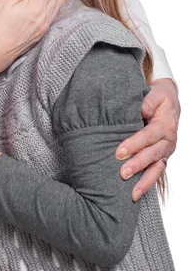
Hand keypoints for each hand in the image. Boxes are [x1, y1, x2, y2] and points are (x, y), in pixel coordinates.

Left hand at [116, 78, 179, 200]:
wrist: (168, 101)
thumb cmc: (158, 97)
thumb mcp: (155, 94)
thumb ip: (148, 102)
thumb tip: (142, 110)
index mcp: (165, 125)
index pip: (148, 136)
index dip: (134, 144)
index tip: (119, 152)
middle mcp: (168, 141)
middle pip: (152, 155)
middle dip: (137, 165)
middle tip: (122, 173)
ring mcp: (165, 152)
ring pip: (156, 169)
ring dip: (144, 181)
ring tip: (132, 193)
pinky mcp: (161, 158)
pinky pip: (156, 172)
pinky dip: (148, 183)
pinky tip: (137, 193)